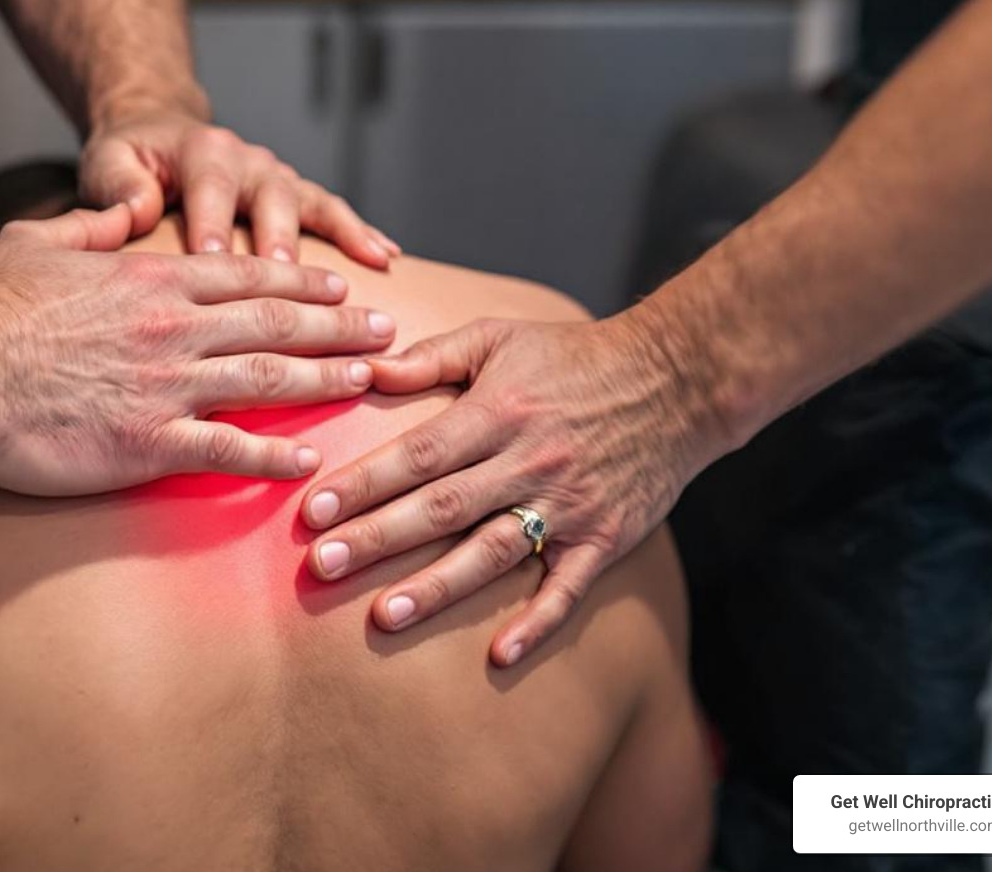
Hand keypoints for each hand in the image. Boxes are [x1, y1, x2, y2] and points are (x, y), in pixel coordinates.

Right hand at [0, 204, 397, 495]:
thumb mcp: (33, 241)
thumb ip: (89, 224)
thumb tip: (124, 212)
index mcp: (151, 278)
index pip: (247, 275)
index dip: (300, 280)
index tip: (340, 285)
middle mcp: (174, 327)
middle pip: (277, 322)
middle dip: (339, 325)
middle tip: (387, 330)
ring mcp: (168, 386)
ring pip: (269, 378)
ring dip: (326, 379)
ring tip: (369, 380)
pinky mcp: (149, 443)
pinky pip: (229, 451)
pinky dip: (275, 457)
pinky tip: (310, 463)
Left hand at [79, 110, 400, 267]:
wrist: (160, 134)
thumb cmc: (132, 160)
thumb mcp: (108, 162)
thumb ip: (118, 184)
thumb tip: (136, 209)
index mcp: (202, 150)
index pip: (210, 188)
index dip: (213, 225)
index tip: (213, 263)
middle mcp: (248, 159)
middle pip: (271, 199)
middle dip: (279, 239)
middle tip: (285, 277)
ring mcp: (277, 177)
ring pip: (310, 205)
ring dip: (334, 239)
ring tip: (353, 276)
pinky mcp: (296, 195)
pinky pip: (333, 211)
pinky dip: (360, 232)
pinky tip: (385, 257)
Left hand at [298, 313, 726, 665]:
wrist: (678, 379)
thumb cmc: (575, 356)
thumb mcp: (500, 336)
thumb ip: (432, 355)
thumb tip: (367, 371)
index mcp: (498, 412)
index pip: (419, 455)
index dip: (365, 484)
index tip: (312, 512)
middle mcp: (528, 461)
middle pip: (442, 508)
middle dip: (378, 539)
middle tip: (322, 567)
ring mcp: (568, 505)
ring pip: (492, 552)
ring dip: (437, 587)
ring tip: (383, 616)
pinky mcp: (604, 538)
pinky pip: (568, 589)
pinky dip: (537, 624)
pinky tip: (498, 656)